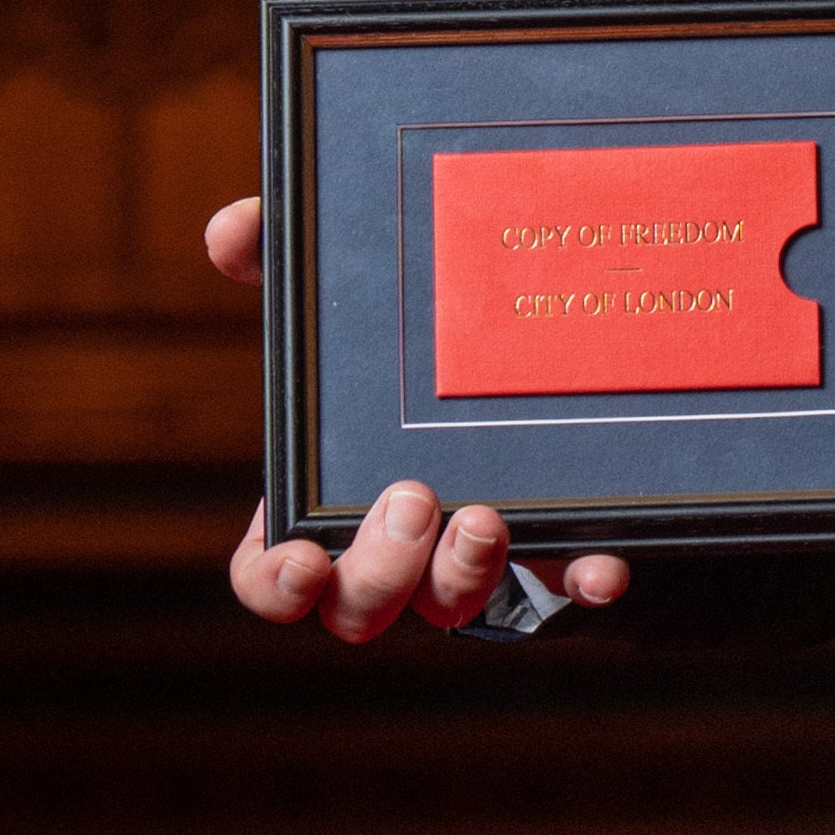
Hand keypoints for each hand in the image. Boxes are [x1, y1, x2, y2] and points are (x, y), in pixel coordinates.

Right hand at [206, 196, 632, 638]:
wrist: (514, 354)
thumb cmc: (397, 343)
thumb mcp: (340, 295)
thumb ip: (277, 258)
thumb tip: (232, 228)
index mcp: (324, 498)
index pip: (273, 575)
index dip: (279, 584)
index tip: (302, 557)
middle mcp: (394, 548)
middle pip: (360, 606)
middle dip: (379, 570)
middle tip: (408, 496)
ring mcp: (473, 556)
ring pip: (451, 605)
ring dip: (463, 576)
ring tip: (483, 516)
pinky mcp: (556, 544)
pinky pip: (570, 586)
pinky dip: (582, 579)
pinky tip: (601, 565)